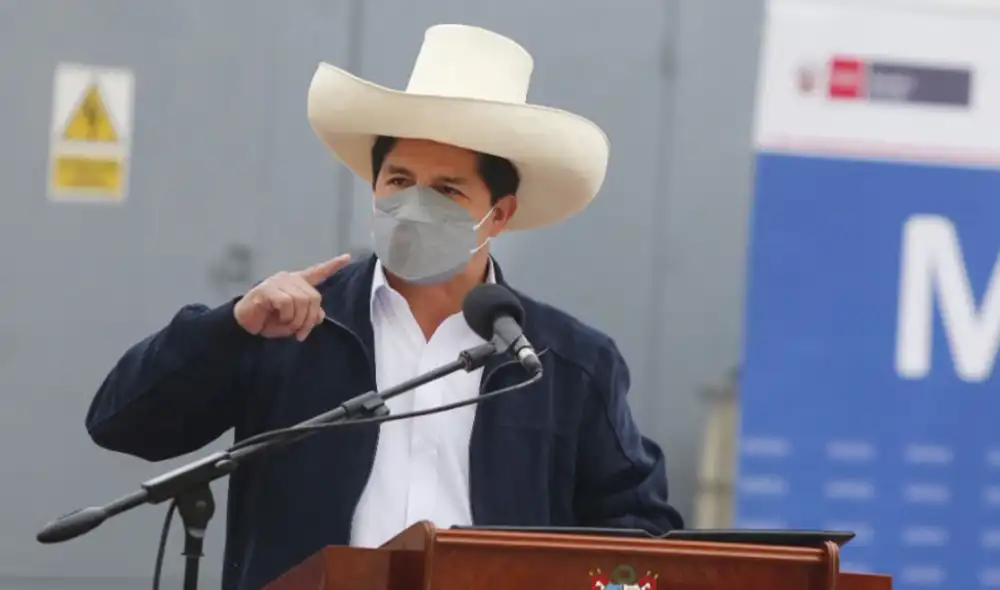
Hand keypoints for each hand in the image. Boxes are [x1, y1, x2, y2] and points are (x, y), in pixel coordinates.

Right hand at [233, 254, 350, 340]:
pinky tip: (277, 318)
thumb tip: (320, 315)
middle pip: (314, 298)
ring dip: (296, 320)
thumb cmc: (269, 321)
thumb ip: (309, 316)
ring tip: (286, 326)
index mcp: (297, 284)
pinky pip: (287, 303)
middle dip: (309, 319)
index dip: (332, 266)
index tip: (347, 257)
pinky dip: (285, 316)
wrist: (245, 325)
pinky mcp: (268, 289)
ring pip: (302, 301)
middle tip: (300, 333)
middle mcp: (289, 279)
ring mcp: (278, 282)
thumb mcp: (294, 322)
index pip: (317, 272)